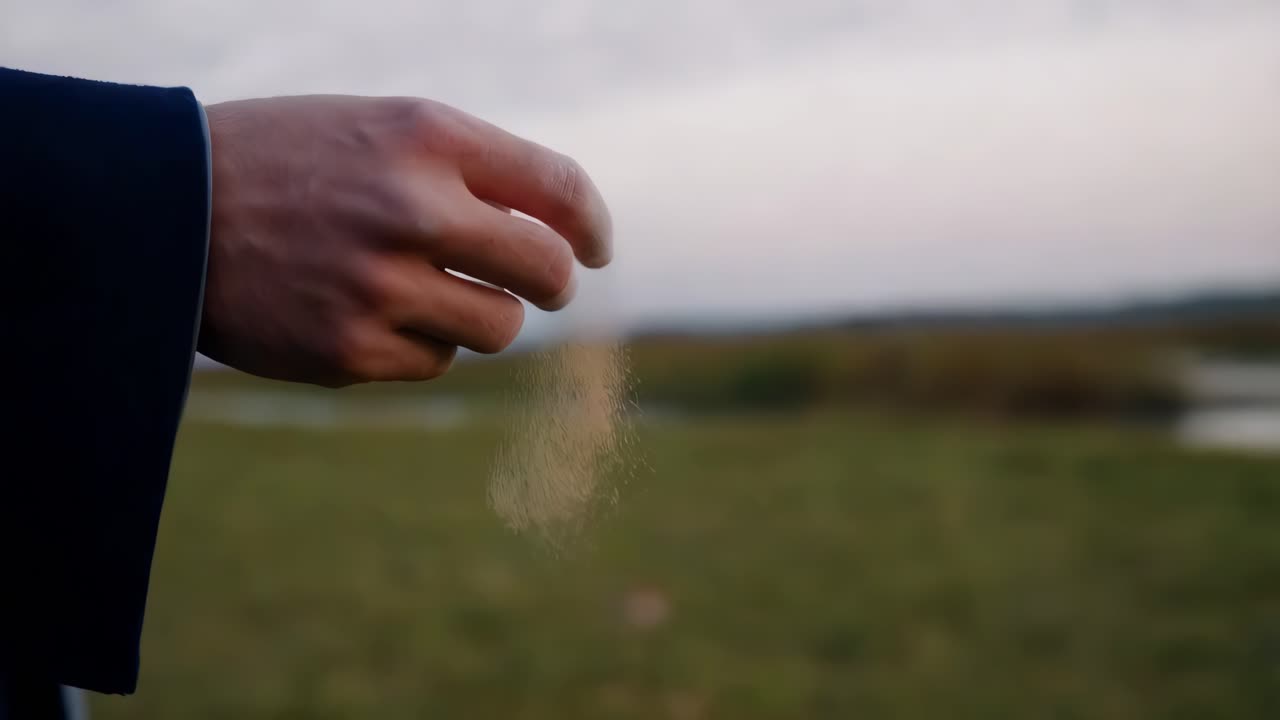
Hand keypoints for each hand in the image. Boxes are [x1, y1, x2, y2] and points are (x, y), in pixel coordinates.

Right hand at [199, 95, 611, 386]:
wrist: (166, 209)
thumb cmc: (289, 162)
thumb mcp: (377, 129)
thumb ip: (469, 169)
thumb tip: (561, 232)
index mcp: (426, 137)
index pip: (557, 188)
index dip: (591, 225)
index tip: (596, 248)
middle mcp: (412, 209)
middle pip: (546, 272)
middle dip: (552, 282)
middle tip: (538, 283)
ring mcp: (381, 286)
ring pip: (499, 327)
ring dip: (482, 314)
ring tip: (426, 288)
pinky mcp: (351, 351)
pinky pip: (436, 362)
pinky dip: (421, 343)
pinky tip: (370, 313)